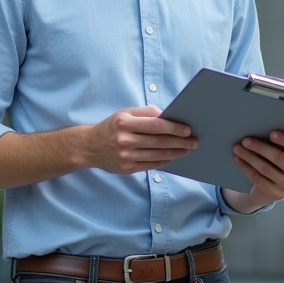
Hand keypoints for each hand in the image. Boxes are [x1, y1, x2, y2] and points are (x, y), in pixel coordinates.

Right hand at [81, 106, 197, 174]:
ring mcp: (125, 156)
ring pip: (158, 156)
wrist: (89, 146)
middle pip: (159, 142)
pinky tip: (172, 157)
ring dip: (176, 153)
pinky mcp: (127, 169)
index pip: (156, 126)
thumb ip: (145, 113)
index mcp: (124, 123)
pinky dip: (164, 161)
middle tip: (194, 142)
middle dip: (180, 142)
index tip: (188, 129)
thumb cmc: (111, 127)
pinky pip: (151, 165)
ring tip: (187, 150)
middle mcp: (124, 140)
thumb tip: (167, 116)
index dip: (174, 128)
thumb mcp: (124, 114)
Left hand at [228, 131, 283, 209]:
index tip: (271, 133)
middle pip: (279, 157)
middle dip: (259, 147)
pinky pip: (258, 179)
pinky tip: (237, 159)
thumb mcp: (283, 150)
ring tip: (237, 148)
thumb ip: (279, 141)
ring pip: (266, 168)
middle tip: (245, 140)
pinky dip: (245, 167)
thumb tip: (260, 126)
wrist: (273, 185)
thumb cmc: (277, 160)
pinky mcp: (277, 194)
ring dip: (249, 157)